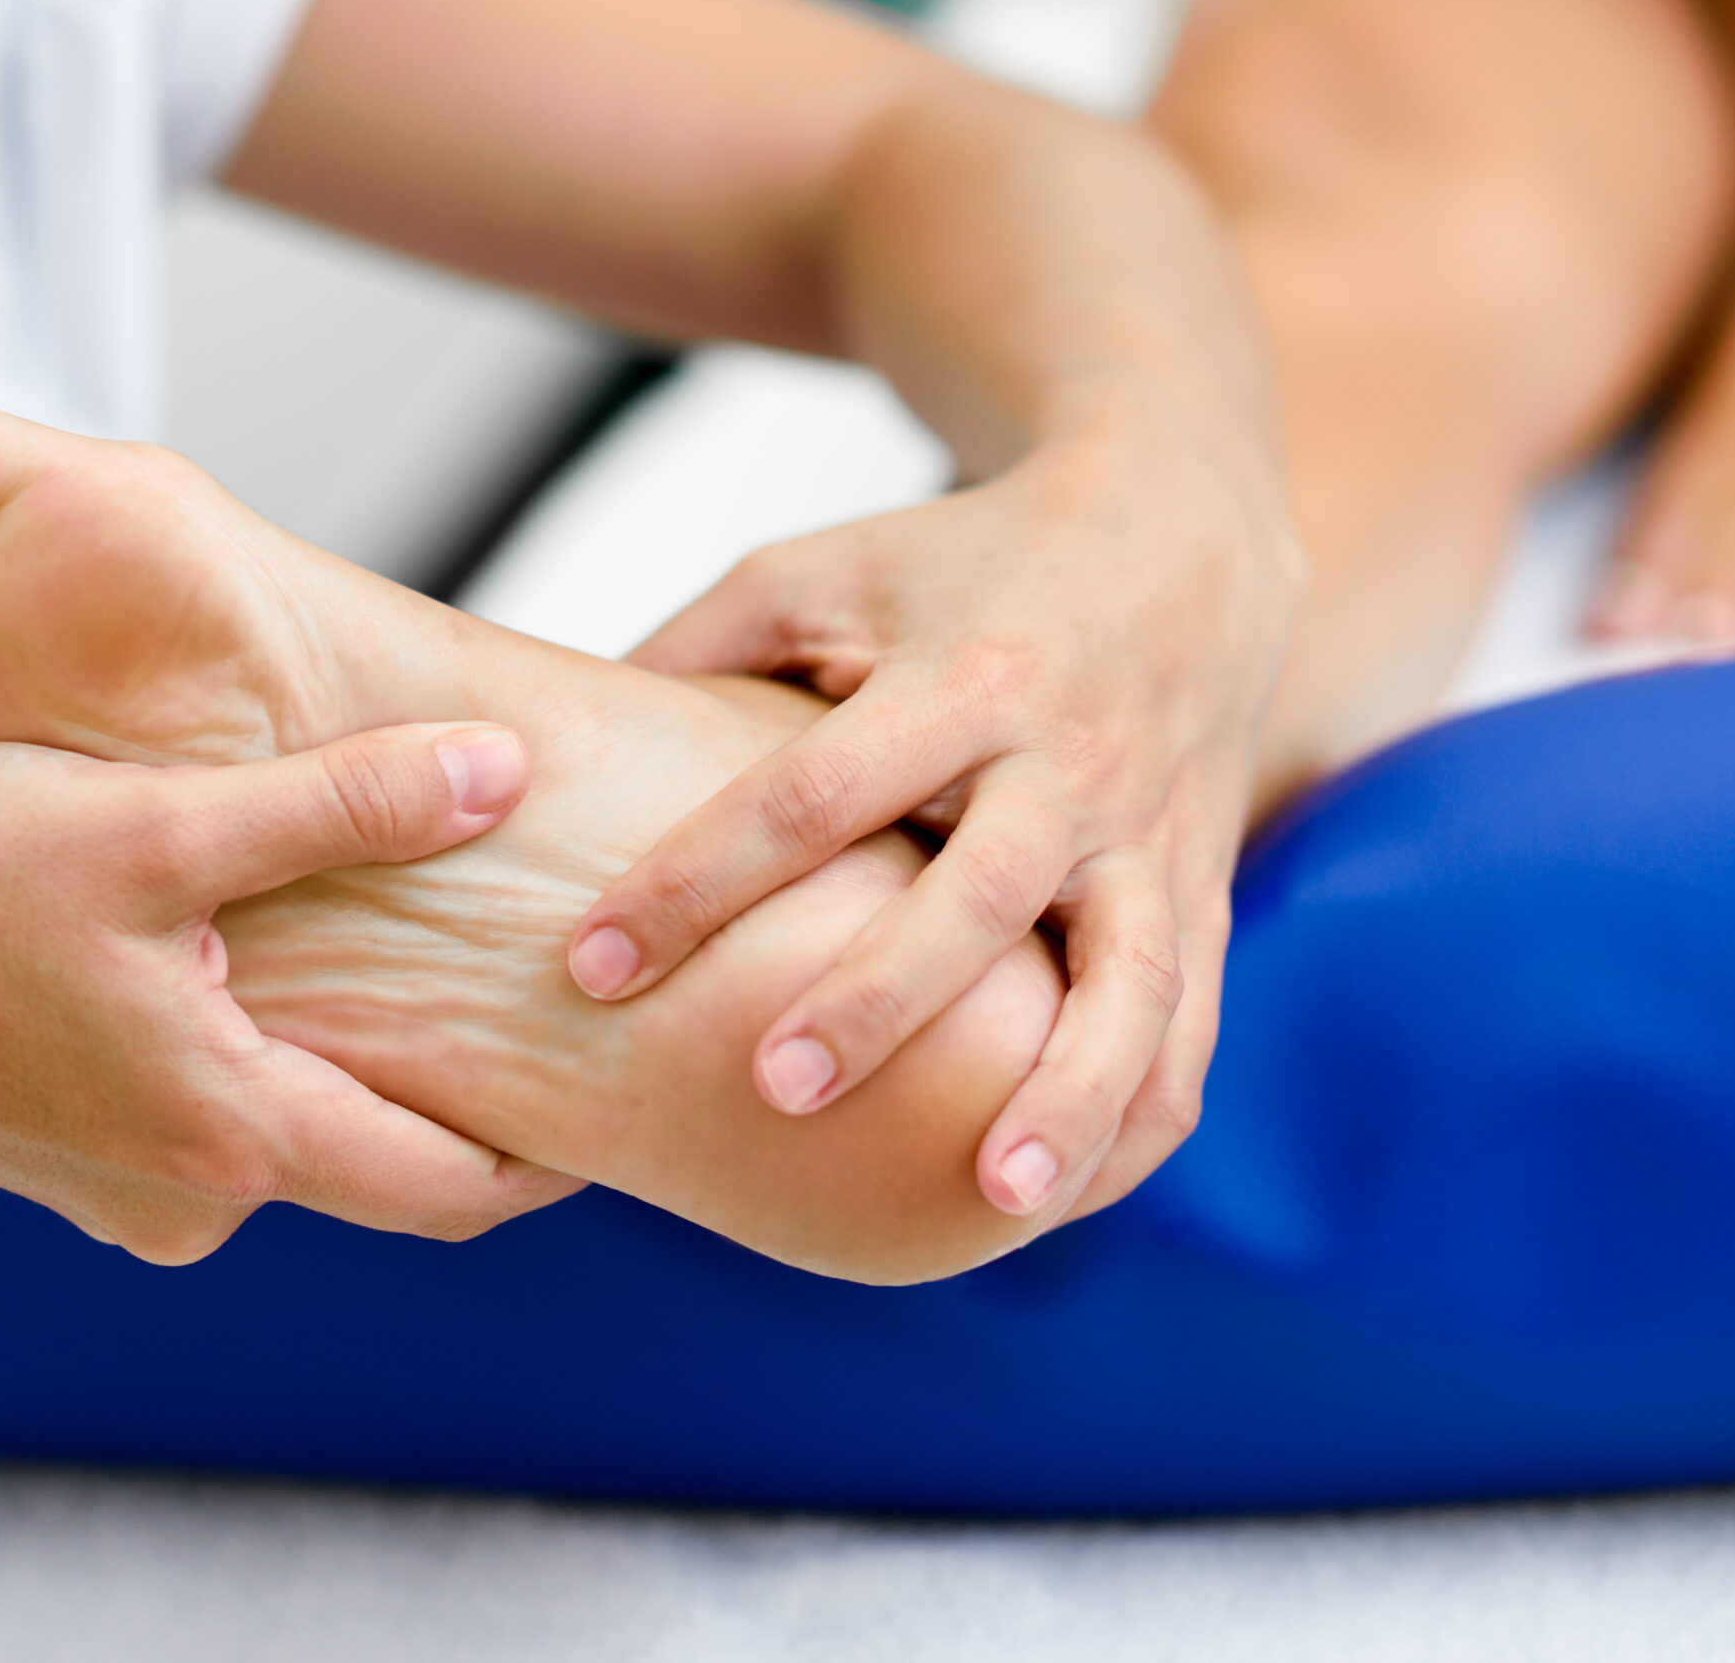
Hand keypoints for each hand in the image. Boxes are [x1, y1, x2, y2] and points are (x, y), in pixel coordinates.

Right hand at [0, 726, 577, 1262]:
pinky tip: (239, 957)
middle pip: (380, 1162)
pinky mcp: (62, 1163)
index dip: (552, 1145)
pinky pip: (202, 1124)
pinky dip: (248, 1059)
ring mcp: (116, 1195)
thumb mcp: (157, 829)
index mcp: (236, 1135)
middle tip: (527, 1004)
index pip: (459, 1184)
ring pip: (286, 1135)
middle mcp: (187, 1199)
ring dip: (341, 1059)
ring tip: (397, 952)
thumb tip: (496, 776)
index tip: (618, 1077)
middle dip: (461, 1097)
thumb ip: (342, 808)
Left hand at [566, 415, 1294, 1223]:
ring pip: (1125, 977)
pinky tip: (1065, 1198)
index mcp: (955, 676)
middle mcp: (1065, 757)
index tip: (590, 967)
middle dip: (882, 996)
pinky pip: (1190, 1020)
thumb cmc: (957, 567)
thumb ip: (693, 656)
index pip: (813, 790)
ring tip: (991, 1199)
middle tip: (775, 1089)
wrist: (1182, 534)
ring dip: (1064, 1091)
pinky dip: (1138, 1113)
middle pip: (978, 893)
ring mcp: (1149, 832)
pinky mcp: (1200, 889)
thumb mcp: (820, 574)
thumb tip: (534, 753)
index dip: (698, 878)